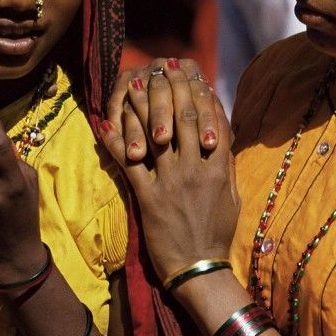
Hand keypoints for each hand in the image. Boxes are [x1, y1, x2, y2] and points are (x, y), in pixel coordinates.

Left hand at [101, 59, 239, 285]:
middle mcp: (196, 169)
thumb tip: (220, 132)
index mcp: (220, 167)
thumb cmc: (216, 233)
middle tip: (160, 66)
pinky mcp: (149, 198)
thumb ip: (225, 163)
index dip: (198, 90)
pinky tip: (105, 123)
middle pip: (183, 117)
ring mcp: (172, 182)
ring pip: (155, 133)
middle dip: (171, 87)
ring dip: (142, 105)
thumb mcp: (231, 196)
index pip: (211, 117)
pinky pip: (130, 164)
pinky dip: (116, 142)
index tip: (188, 71)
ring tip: (132, 82)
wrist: (200, 269)